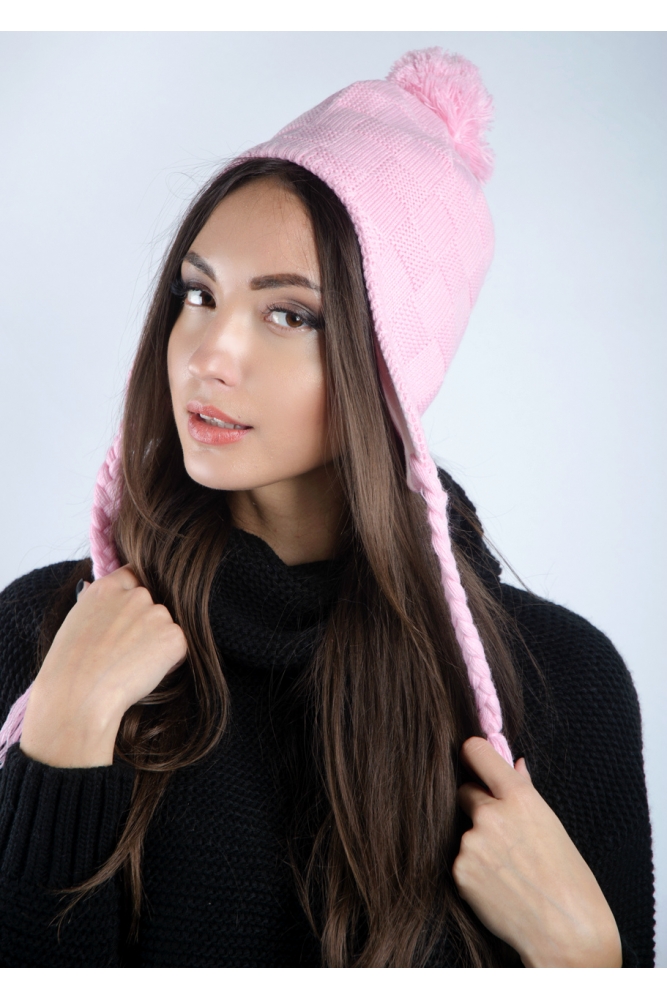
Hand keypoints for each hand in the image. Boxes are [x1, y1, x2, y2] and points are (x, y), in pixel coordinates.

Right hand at [20, 567, 186, 767]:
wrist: (79, 696)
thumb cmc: (68, 670)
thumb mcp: (76, 623)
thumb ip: (100, 607)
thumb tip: (109, 602)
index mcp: (106, 588)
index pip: (133, 575)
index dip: (134, 596)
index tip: (131, 614)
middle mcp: (135, 595)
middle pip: (152, 603)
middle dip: (145, 624)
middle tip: (126, 652)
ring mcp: (157, 614)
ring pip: (165, 626)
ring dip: (157, 643)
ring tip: (130, 666)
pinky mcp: (174, 636)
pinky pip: (178, 647)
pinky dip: (169, 661)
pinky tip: (144, 674)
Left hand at [452, 736, 621, 966]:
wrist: (567, 934)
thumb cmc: (570, 880)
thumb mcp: (552, 826)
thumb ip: (525, 792)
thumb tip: (514, 764)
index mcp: (519, 797)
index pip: (476, 751)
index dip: (473, 756)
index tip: (473, 762)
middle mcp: (490, 814)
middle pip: (464, 792)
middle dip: (477, 805)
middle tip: (503, 833)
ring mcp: (470, 843)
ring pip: (464, 831)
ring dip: (477, 843)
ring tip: (508, 869)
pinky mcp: (459, 871)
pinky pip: (460, 860)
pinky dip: (473, 870)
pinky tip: (498, 886)